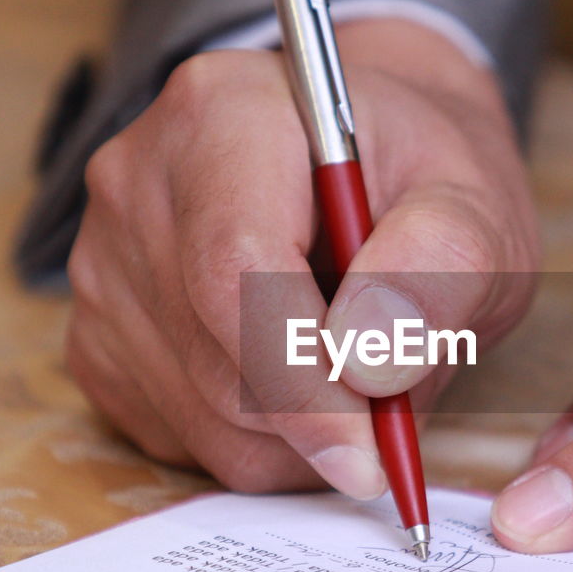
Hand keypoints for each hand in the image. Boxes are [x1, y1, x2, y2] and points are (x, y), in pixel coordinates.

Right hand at [67, 19, 538, 495]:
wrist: (363, 160)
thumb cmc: (418, 178)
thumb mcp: (475, 204)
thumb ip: (441, 267)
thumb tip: (368, 358)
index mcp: (222, 117)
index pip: (235, 278)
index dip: (304, 385)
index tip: (374, 454)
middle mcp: (139, 185)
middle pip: (216, 362)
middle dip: (319, 417)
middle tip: (397, 405)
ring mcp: (104, 262)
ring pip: (198, 414)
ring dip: (295, 437)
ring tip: (352, 369)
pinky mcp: (98, 332)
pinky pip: (176, 431)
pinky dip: (255, 440)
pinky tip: (298, 377)